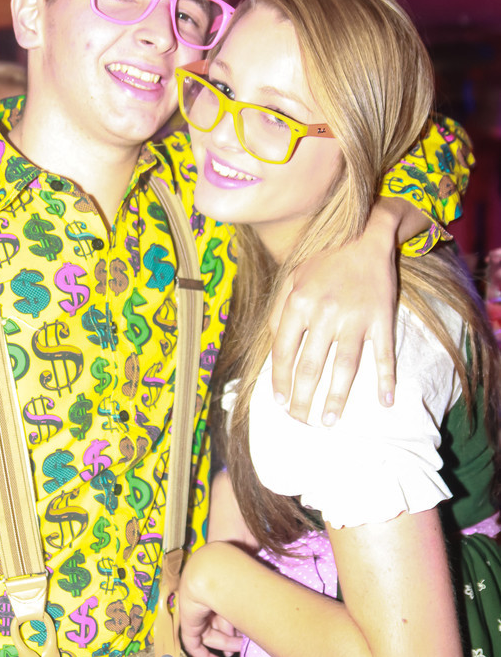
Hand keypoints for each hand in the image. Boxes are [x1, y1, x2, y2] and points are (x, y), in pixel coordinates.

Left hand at [179, 549, 241, 656]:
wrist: (210, 573)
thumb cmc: (229, 578)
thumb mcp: (239, 597)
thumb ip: (244, 609)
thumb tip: (252, 618)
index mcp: (215, 590)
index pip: (226, 612)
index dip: (236, 626)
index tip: (247, 636)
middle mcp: (205, 601)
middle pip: (220, 625)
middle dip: (232, 638)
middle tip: (244, 646)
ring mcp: (196, 613)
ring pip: (211, 635)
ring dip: (226, 644)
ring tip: (240, 649)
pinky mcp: (188, 624)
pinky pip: (195, 645)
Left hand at [269, 217, 398, 424]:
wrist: (364, 235)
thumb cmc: (323, 262)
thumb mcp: (292, 279)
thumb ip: (278, 313)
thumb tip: (272, 352)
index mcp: (298, 302)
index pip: (283, 352)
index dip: (279, 381)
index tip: (279, 402)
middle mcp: (325, 311)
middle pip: (310, 366)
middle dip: (303, 399)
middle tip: (300, 421)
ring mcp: (355, 316)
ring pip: (344, 366)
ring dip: (336, 398)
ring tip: (330, 420)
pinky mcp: (381, 317)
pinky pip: (383, 354)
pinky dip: (386, 379)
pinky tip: (384, 401)